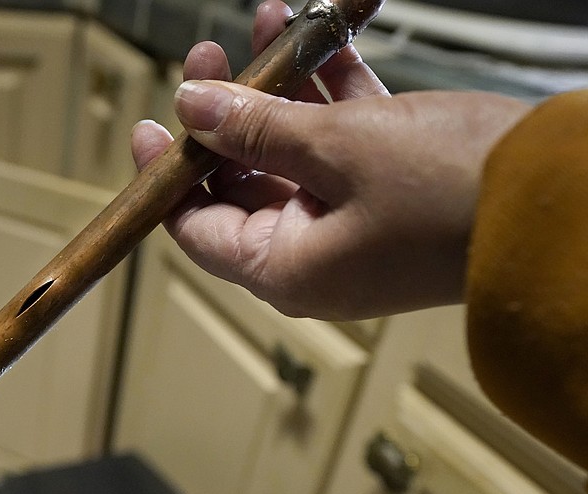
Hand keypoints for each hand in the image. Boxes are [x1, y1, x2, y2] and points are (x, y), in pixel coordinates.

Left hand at [131, 0, 530, 319]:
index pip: (197, 228)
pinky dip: (327, 90)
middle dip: (224, 112)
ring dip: (276, 87)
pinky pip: (340, 137)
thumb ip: (258, 128)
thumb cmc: (456, 196)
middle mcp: (312, 252)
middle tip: (209, 55)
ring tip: (260, 24)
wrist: (565, 205)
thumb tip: (194, 106)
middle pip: (240, 179)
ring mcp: (351, 220)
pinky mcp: (388, 188)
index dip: (166, 175)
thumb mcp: (340, 149)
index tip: (148, 125)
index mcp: (286, 269)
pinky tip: (318, 38)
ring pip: (291, 148)